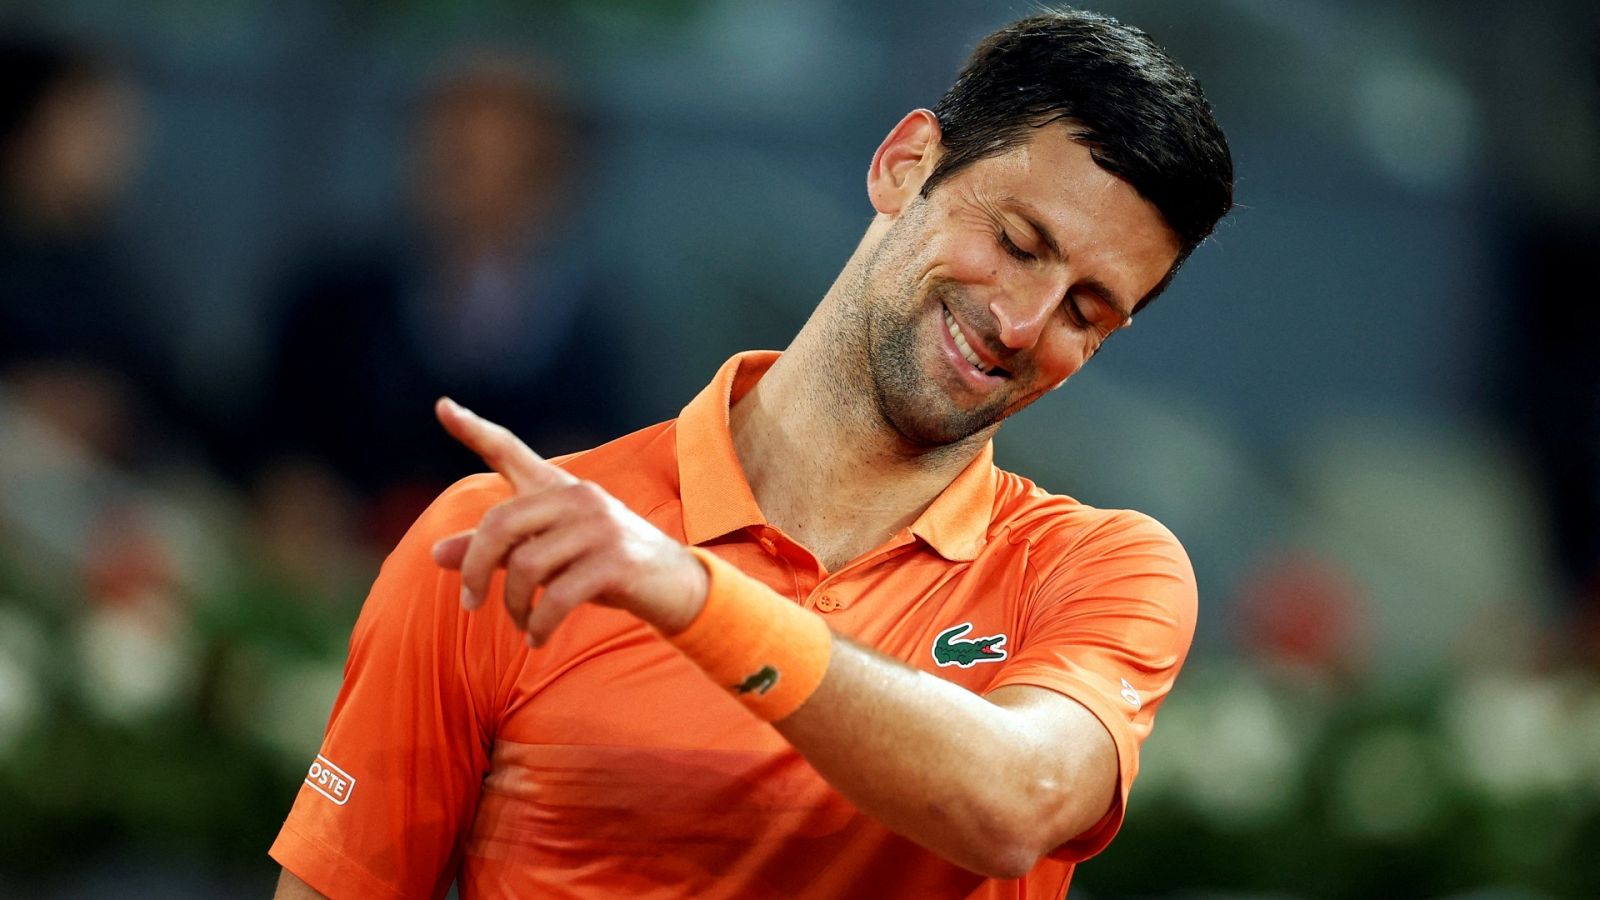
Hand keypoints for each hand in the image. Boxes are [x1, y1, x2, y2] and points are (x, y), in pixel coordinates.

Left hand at [429, 398, 707, 644]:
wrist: (674, 586)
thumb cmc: (603, 567)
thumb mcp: (547, 556)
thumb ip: (495, 551)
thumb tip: (435, 555)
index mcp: (558, 488)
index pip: (510, 452)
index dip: (474, 431)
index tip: (443, 407)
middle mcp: (578, 497)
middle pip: (500, 524)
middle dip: (475, 569)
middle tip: (470, 603)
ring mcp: (599, 527)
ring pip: (525, 567)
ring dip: (514, 606)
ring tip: (522, 625)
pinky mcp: (616, 562)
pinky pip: (557, 597)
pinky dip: (539, 625)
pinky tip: (536, 638)